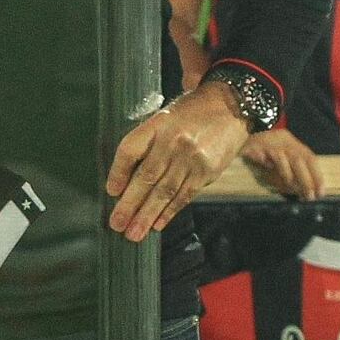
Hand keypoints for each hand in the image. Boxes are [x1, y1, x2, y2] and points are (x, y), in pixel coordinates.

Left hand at [104, 81, 249, 240]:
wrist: (229, 106)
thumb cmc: (190, 113)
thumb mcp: (164, 118)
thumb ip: (147, 143)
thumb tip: (126, 179)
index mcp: (157, 124)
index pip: (130, 149)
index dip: (118, 172)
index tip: (110, 192)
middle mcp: (173, 141)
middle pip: (146, 176)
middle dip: (130, 203)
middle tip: (117, 223)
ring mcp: (191, 157)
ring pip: (165, 191)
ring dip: (147, 215)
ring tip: (134, 233)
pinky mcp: (207, 171)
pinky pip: (184, 195)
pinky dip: (169, 212)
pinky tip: (157, 224)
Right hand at [240, 128, 323, 199]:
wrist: (240, 129)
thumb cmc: (262, 148)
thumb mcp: (281, 155)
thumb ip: (292, 168)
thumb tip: (303, 190)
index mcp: (291, 141)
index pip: (309, 157)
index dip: (317, 175)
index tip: (321, 192)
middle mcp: (282, 140)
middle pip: (297, 159)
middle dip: (306, 179)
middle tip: (309, 196)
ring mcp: (267, 141)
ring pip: (281, 158)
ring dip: (288, 176)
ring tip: (292, 190)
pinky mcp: (252, 145)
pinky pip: (261, 156)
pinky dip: (266, 164)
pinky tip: (267, 168)